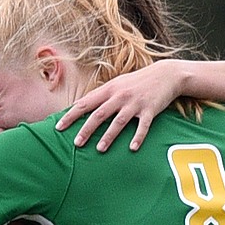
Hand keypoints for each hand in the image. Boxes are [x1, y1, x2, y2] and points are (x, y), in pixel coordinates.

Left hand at [55, 60, 182, 151]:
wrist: (166, 74)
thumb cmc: (136, 82)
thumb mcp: (116, 84)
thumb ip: (99, 95)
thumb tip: (78, 106)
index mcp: (109, 90)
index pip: (85, 104)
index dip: (71, 116)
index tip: (58, 127)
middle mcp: (120, 96)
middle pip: (99, 114)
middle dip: (86, 129)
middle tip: (76, 144)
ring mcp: (135, 103)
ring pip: (119, 121)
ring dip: (108, 136)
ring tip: (99, 149)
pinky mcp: (150, 110)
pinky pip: (143, 126)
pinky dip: (138, 137)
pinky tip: (132, 148)